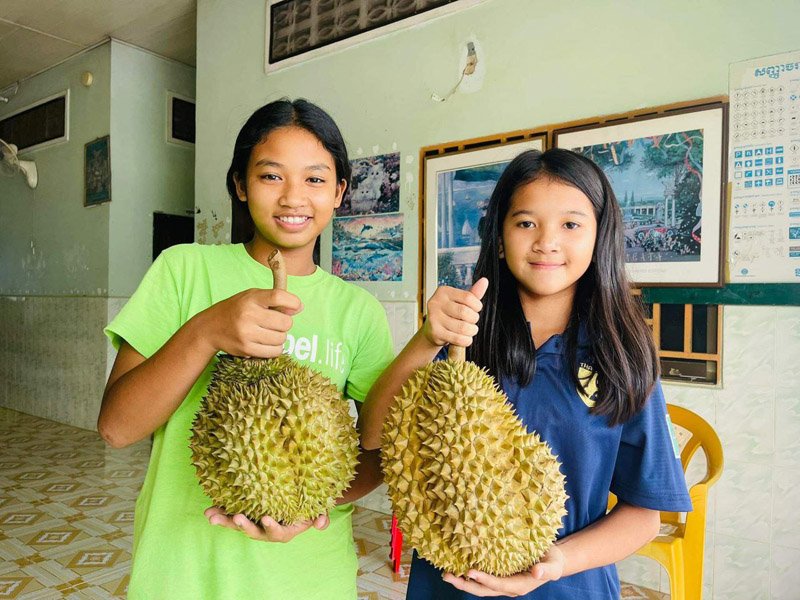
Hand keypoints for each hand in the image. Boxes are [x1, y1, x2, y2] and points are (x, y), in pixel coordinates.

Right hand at [197, 288, 302, 358]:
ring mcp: (246, 333)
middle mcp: (248, 315)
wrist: (210, 328)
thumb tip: (299, 308)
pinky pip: (274, 352)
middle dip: (285, 323)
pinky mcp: (246, 349)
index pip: (278, 296)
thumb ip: (275, 299)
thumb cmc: (237, 310)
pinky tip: (266, 342)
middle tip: (275, 323)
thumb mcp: (252, 297)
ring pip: (282, 338)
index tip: (296, 306)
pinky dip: (274, 348)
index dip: (292, 302)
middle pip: (285, 322)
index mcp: (251, 298)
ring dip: (280, 337)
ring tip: (268, 332)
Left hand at [204, 507, 328, 542]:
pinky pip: (232, 515)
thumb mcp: (317, 511)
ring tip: (211, 516)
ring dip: (225, 520)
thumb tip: (321, 524)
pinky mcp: (246, 514)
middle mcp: (266, 530)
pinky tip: (210, 509)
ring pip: (239, 524)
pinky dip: (222, 512)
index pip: (277, 532)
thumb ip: (320, 518)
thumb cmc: (307, 508)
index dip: (272, 526)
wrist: (296, 503)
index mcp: (284, 531)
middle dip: (244, 525)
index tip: (266, 518)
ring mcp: (254, 523)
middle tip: (236, 518)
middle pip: (254, 531)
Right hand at [422, 278, 488, 348]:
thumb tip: (485, 281)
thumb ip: (473, 293)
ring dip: (471, 331)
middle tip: (472, 321)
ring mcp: (433, 318)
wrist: (432, 331)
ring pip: (463, 327)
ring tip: (470, 330)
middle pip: (465, 312)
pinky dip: (466, 340)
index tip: (476, 309)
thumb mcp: (460, 302)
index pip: (468, 297)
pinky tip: (465, 338)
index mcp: (443, 291)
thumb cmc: (449, 314)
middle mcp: (436, 303)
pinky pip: (458, 339)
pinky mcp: (435, 333)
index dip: (477, 306)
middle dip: (474, 319)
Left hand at [442, 545, 564, 596]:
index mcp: (520, 586)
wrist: (551, 561)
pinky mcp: (500, 576)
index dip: (484, 580)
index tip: (470, 572)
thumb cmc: (552, 561)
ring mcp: (503, 583)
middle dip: (465, 585)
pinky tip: (458, 568)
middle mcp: (508, 587)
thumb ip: (546, 570)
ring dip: (464, 582)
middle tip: (448, 576)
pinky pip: (483, 579)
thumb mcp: (553, 565)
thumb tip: (537, 572)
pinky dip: (470, 575)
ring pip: (480, 586)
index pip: (498, 584)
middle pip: (484, 590)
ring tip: (447, 574)